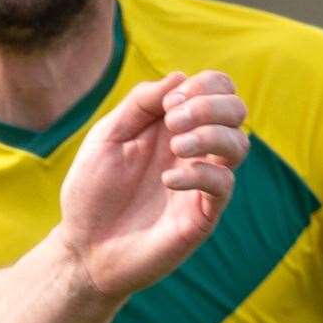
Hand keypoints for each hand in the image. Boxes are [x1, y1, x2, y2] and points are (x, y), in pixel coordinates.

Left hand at [56, 70, 246, 299]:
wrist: (84, 247)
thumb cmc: (92, 191)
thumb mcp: (106, 137)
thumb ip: (139, 105)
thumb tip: (179, 76)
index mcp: (172, 126)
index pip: (216, 90)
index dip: (204, 85)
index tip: (170, 102)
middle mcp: (193, 150)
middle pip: (236, 110)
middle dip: (211, 105)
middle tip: (174, 120)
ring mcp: (201, 181)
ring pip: (239, 144)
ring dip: (211, 135)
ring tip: (176, 146)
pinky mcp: (203, 214)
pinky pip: (223, 184)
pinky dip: (200, 174)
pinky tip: (168, 180)